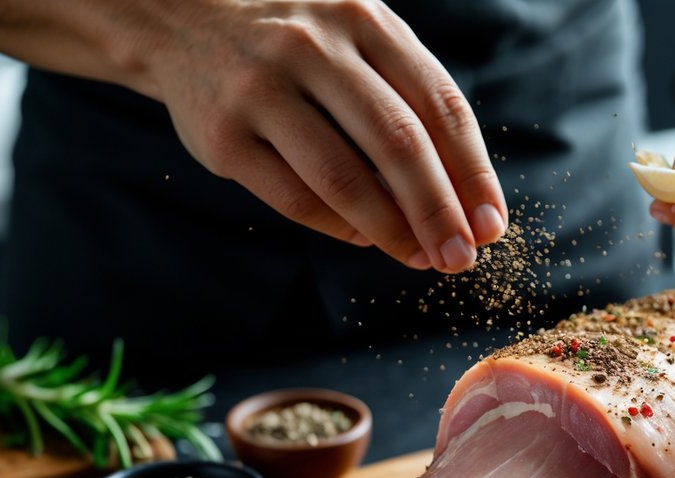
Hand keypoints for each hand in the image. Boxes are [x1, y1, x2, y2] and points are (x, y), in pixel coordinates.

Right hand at [139, 0, 506, 271]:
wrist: (183, 21)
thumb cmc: (300, 46)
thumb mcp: (358, 42)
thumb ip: (409, 102)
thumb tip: (463, 201)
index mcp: (364, 21)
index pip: (439, 105)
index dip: (472, 173)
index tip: (491, 225)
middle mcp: (313, 48)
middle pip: (397, 143)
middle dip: (438, 211)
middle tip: (461, 257)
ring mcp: (262, 90)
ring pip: (343, 178)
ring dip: (392, 230)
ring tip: (420, 258)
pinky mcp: (223, 136)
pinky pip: (295, 198)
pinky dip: (339, 227)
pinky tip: (366, 238)